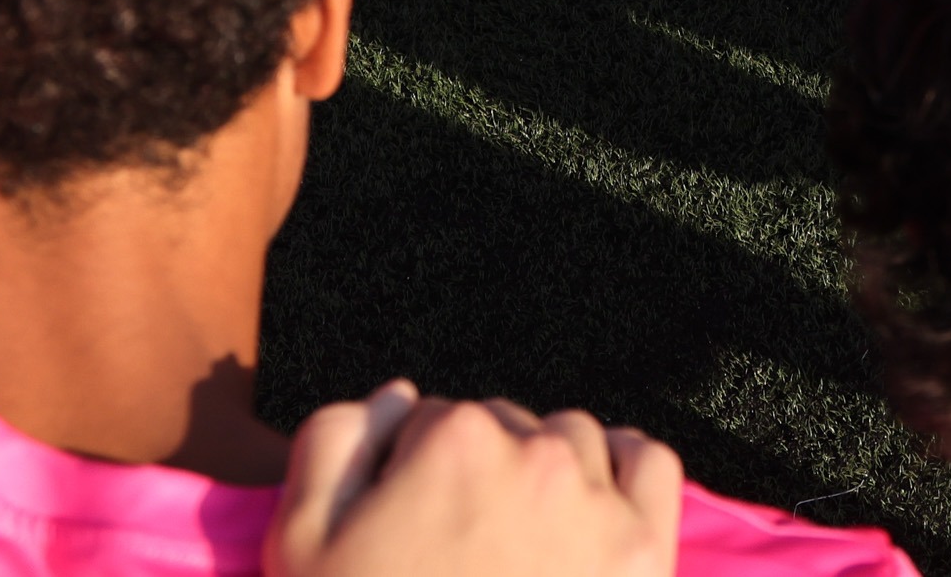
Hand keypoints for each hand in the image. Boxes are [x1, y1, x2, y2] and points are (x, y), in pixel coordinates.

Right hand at [267, 383, 682, 576]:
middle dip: (477, 475)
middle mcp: (536, 455)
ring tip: (514, 544)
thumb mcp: (302, 544)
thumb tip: (399, 397)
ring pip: (572, 441)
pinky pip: (648, 465)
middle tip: (456, 550)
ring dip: (545, 472)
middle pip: (503, 429)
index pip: (429, 420)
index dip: (409, 475)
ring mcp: (597, 503)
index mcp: (454, 441)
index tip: (407, 529)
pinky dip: (621, 472)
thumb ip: (336, 443)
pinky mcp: (644, 552)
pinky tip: (590, 507)